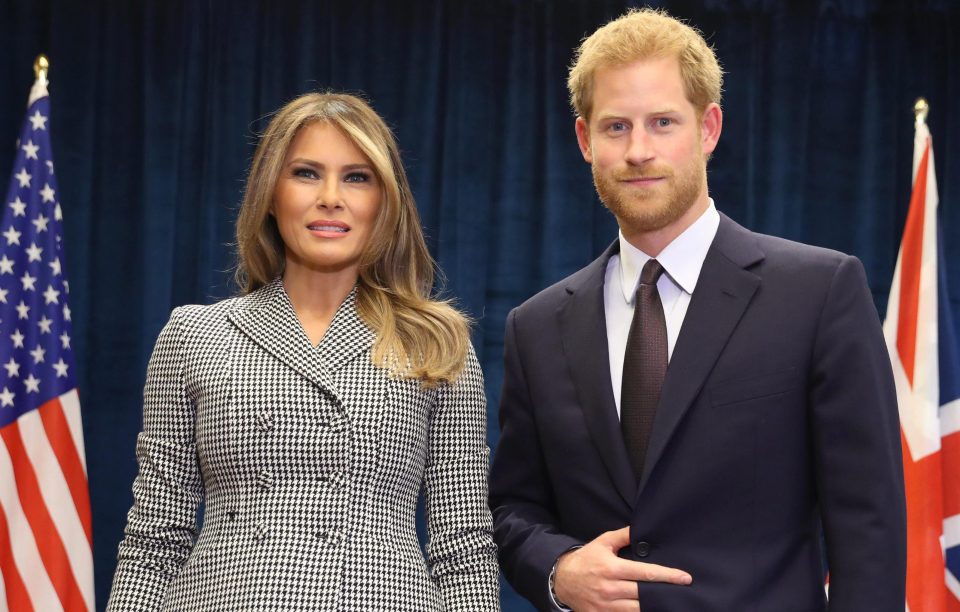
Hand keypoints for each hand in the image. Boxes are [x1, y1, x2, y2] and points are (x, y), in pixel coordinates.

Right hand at [554, 527, 691, 610]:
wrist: (562, 579)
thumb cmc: (586, 559)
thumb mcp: (602, 542)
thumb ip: (623, 536)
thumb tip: (640, 529)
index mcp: (612, 568)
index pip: (646, 573)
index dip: (668, 576)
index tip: (685, 578)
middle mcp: (610, 588)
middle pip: (645, 593)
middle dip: (664, 593)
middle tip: (681, 592)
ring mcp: (606, 606)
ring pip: (638, 610)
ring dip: (654, 606)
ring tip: (669, 602)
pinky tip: (650, 609)